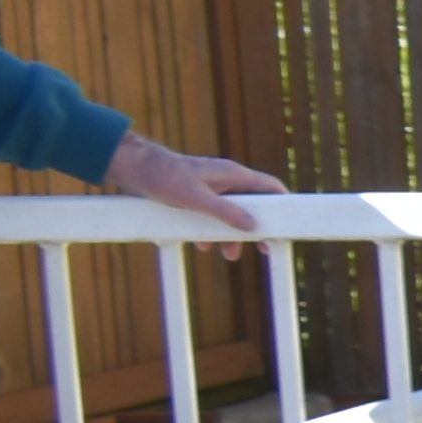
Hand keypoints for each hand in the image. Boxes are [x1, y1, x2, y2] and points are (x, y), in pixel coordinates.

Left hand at [100, 133, 279, 239]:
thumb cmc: (164, 178)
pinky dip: (211, 230)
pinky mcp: (194, 194)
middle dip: (256, 227)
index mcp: (233, 175)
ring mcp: (210, 186)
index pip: (270, 186)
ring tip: (230, 255)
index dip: (283, 204)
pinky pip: (211, 214)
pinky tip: (202, 244)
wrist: (133, 167)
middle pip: (252, 204)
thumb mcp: (197, 199)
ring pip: (230, 212)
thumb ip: (226, 212)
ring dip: (231, 234)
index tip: (289, 224)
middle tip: (263, 248)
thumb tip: (253, 226)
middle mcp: (225, 179)